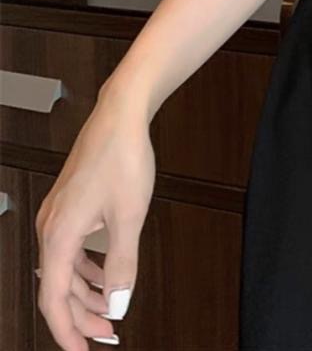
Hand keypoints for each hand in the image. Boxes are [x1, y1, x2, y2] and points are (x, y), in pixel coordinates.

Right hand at [35, 95, 155, 349]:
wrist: (121, 115)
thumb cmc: (123, 158)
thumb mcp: (129, 217)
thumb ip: (122, 265)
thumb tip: (118, 305)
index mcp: (58, 237)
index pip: (54, 300)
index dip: (68, 332)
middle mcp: (49, 228)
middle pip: (57, 288)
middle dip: (82, 315)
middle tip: (109, 334)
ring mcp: (57, 215)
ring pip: (65, 269)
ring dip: (87, 291)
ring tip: (113, 307)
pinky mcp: (69, 205)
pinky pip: (71, 249)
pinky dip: (88, 267)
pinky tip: (108, 272)